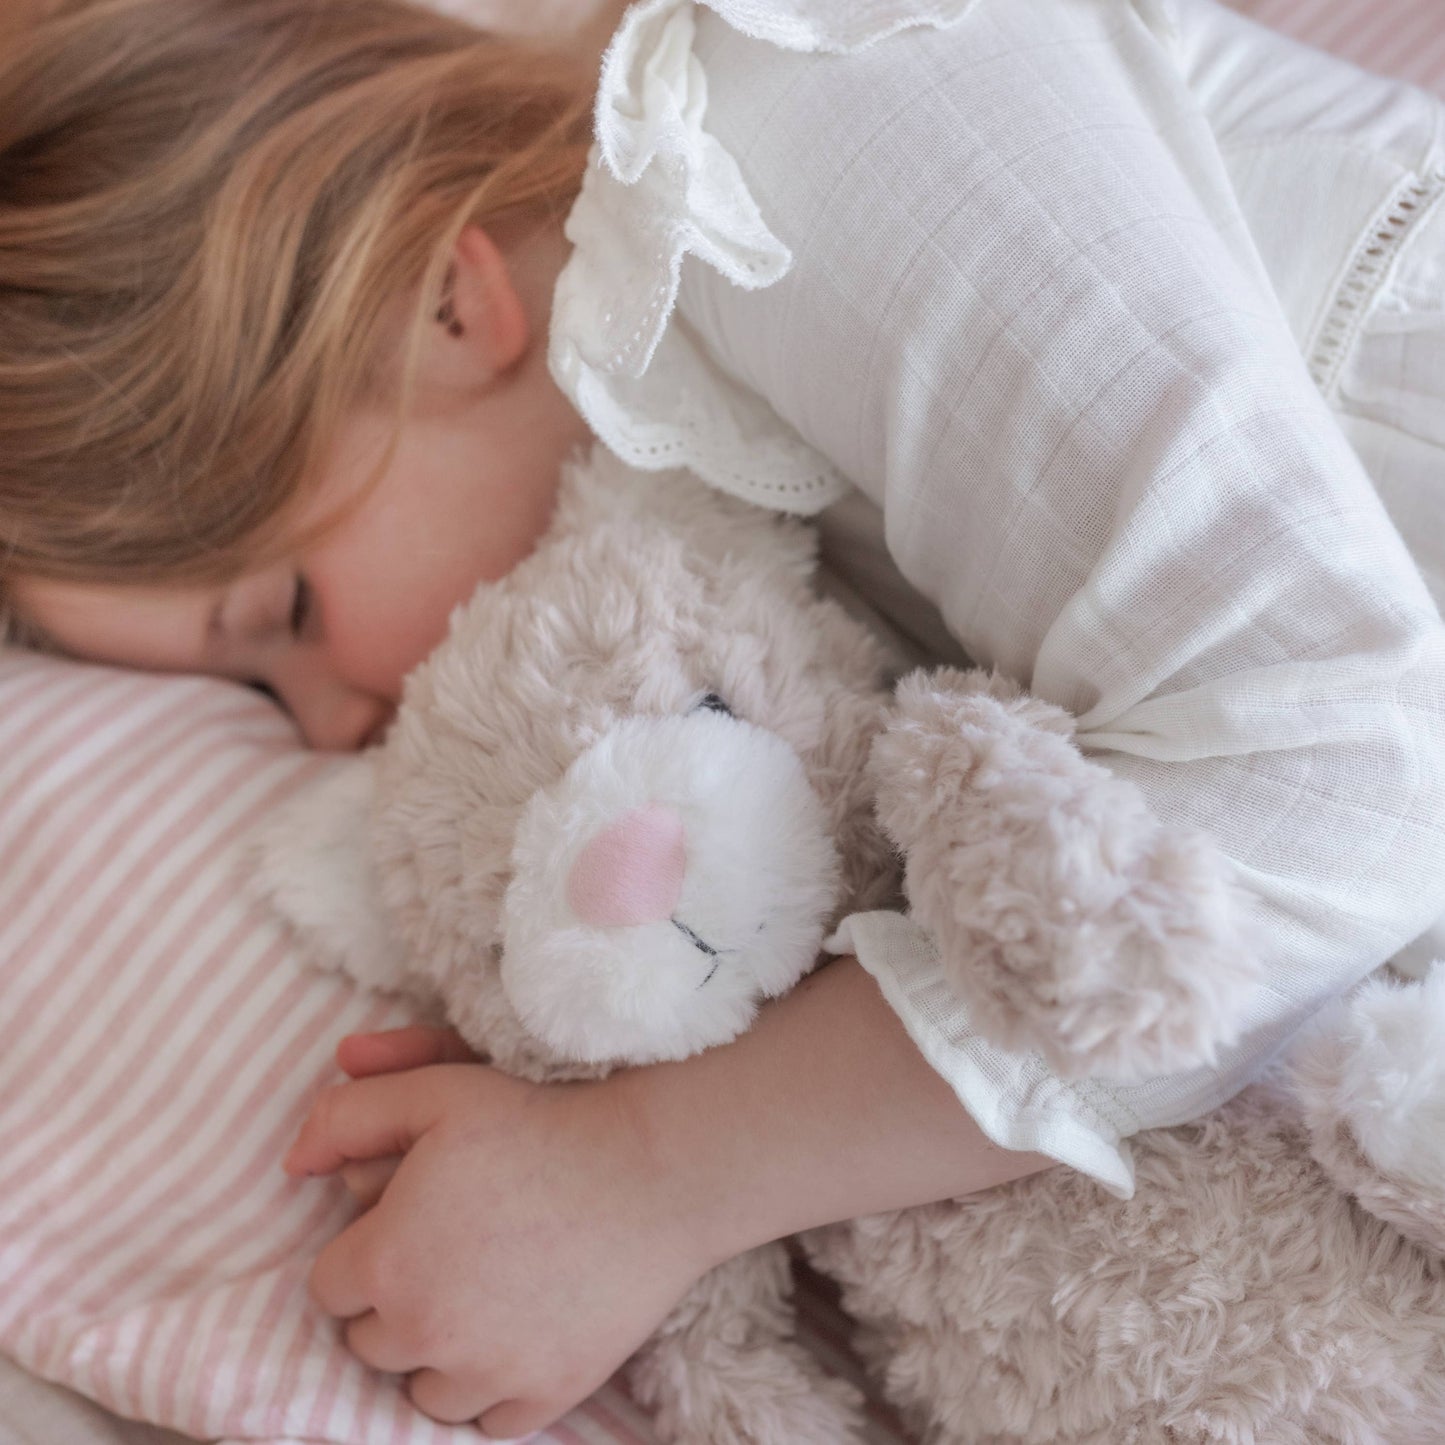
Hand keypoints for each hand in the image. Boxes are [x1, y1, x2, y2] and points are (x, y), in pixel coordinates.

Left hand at [284, 1058, 712, 1438]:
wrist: (650, 1170)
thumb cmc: (539, 1122)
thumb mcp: (438, 1091)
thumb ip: (349, 1115)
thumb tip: (291, 1162)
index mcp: (386, 1263)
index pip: (329, 1286)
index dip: (367, 1250)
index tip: (408, 1223)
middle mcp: (424, 1334)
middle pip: (370, 1344)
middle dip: (397, 1301)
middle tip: (449, 1250)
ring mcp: (486, 1374)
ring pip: (424, 1389)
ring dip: (439, 1351)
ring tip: (484, 1291)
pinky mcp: (544, 1396)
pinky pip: (487, 1421)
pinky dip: (493, 1386)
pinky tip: (517, 1331)